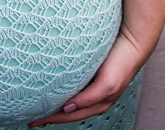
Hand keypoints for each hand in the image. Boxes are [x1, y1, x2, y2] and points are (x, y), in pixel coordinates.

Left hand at [27, 30, 146, 125]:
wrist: (132, 44)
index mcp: (97, 104)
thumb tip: (67, 108)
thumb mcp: (106, 85)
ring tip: (40, 108)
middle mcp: (94, 99)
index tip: (33, 121)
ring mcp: (93, 89)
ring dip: (56, 108)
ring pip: (70, 104)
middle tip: (32, 119)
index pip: (68, 115)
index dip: (51, 119)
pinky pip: (74, 90)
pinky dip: (62, 95)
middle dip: (50, 117)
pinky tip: (54, 91)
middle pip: (67, 113)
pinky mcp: (92, 78)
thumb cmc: (121, 65)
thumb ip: (88, 99)